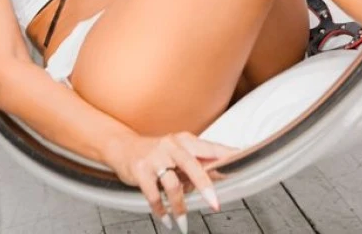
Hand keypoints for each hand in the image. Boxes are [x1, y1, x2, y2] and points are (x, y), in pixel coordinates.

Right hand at [104, 131, 235, 227]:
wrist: (123, 146)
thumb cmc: (156, 152)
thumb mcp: (177, 152)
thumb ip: (197, 163)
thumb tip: (220, 175)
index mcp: (185, 140)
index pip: (209, 148)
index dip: (224, 155)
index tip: (239, 161)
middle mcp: (171, 146)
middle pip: (192, 166)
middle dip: (205, 187)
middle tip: (215, 204)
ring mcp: (155, 158)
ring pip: (173, 184)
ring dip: (180, 207)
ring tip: (183, 222)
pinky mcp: (140, 170)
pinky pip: (153, 194)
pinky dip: (161, 210)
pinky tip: (166, 219)